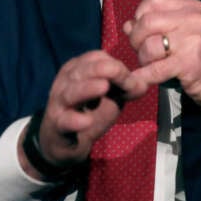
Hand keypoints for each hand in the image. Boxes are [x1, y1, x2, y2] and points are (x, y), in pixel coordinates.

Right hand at [19, 50, 148, 177]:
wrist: (64, 142)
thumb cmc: (88, 112)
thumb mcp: (110, 97)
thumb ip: (126, 88)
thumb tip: (143, 84)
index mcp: (78, 69)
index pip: (96, 58)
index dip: (116, 65)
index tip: (131, 81)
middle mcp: (66, 82)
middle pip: (82, 71)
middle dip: (103, 70)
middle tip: (120, 74)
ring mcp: (60, 104)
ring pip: (71, 93)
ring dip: (87, 89)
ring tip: (103, 87)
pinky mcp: (58, 126)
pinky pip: (65, 122)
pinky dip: (75, 121)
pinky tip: (86, 121)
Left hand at [124, 0, 200, 117]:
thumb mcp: (188, 34)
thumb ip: (159, 26)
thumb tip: (128, 25)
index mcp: (193, 8)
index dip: (141, 14)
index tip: (142, 29)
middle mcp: (194, 19)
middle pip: (147, 21)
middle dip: (136, 39)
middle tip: (141, 51)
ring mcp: (193, 41)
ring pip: (149, 45)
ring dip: (143, 59)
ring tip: (151, 65)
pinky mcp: (190, 63)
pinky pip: (156, 69)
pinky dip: (145, 76)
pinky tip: (143, 80)